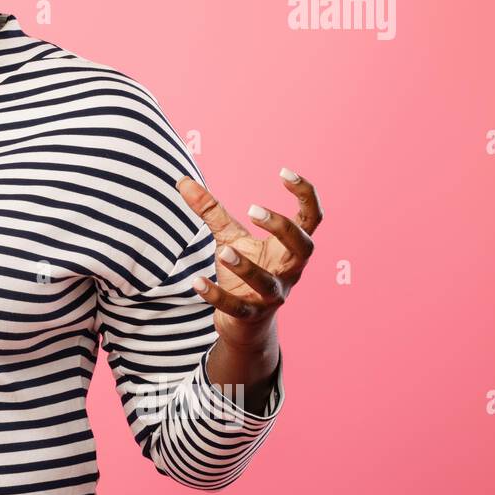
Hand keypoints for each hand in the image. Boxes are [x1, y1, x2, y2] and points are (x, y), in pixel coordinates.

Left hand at [175, 168, 322, 351]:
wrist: (243, 321)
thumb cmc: (243, 271)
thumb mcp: (230, 236)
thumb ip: (211, 210)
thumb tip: (182, 181)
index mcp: (290, 248)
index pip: (312, 218)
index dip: (305, 194)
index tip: (284, 172)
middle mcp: (289, 271)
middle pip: (303, 247)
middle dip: (283, 228)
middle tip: (253, 209)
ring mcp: (272, 295)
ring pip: (268, 282)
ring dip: (247, 265)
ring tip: (224, 250)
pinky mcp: (250, 315)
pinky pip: (236, 307)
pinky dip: (216, 295)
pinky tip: (196, 283)